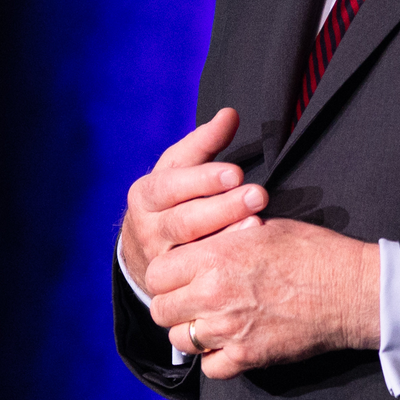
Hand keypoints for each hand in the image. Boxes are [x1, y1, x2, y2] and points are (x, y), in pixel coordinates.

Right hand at [120, 108, 266, 294]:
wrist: (142, 249)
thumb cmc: (173, 198)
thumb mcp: (180, 168)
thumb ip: (206, 142)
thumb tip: (230, 114)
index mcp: (146, 195)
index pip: (171, 185)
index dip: (203, 179)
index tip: (236, 172)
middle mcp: (148, 228)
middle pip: (184, 220)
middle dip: (222, 208)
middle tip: (257, 196)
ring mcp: (158, 260)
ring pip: (189, 251)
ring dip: (225, 237)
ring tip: (257, 224)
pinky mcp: (172, 284)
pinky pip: (196, 277)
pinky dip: (221, 266)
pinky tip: (248, 256)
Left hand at [146, 217, 379, 378]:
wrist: (350, 291)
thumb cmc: (314, 252)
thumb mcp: (265, 228)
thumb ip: (225, 238)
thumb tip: (206, 245)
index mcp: (216, 257)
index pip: (158, 272)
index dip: (167, 274)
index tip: (180, 275)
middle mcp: (214, 294)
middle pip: (161, 309)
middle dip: (172, 304)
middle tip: (190, 299)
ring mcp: (229, 330)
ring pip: (181, 339)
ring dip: (191, 331)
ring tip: (210, 321)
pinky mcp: (247, 357)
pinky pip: (209, 368)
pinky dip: (215, 358)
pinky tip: (228, 344)